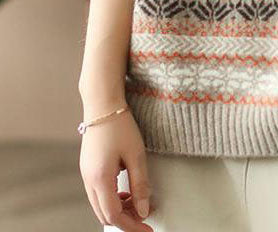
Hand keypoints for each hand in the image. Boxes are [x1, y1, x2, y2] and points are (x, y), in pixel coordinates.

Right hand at [79, 109, 155, 230]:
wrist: (102, 104)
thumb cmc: (120, 126)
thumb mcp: (136, 155)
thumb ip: (140, 185)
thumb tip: (143, 211)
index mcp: (100, 179)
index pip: (114, 215)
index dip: (131, 226)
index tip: (146, 229)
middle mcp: (88, 180)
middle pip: (104, 214)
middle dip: (124, 220)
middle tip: (143, 219)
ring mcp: (85, 174)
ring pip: (99, 204)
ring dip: (117, 209)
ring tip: (136, 203)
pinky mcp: (87, 167)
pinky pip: (97, 192)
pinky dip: (111, 198)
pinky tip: (125, 190)